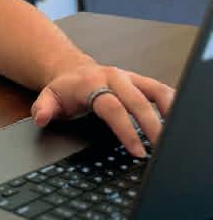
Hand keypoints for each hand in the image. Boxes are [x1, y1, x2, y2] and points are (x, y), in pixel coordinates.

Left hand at [30, 62, 175, 156]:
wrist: (71, 69)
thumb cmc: (63, 89)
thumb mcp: (47, 98)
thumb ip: (43, 108)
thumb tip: (42, 117)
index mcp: (91, 84)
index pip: (113, 107)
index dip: (125, 129)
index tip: (136, 150)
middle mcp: (114, 78)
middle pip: (139, 102)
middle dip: (152, 127)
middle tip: (161, 151)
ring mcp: (130, 77)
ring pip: (155, 92)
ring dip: (168, 113)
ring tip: (174, 136)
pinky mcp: (141, 81)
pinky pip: (161, 90)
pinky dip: (172, 103)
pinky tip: (177, 121)